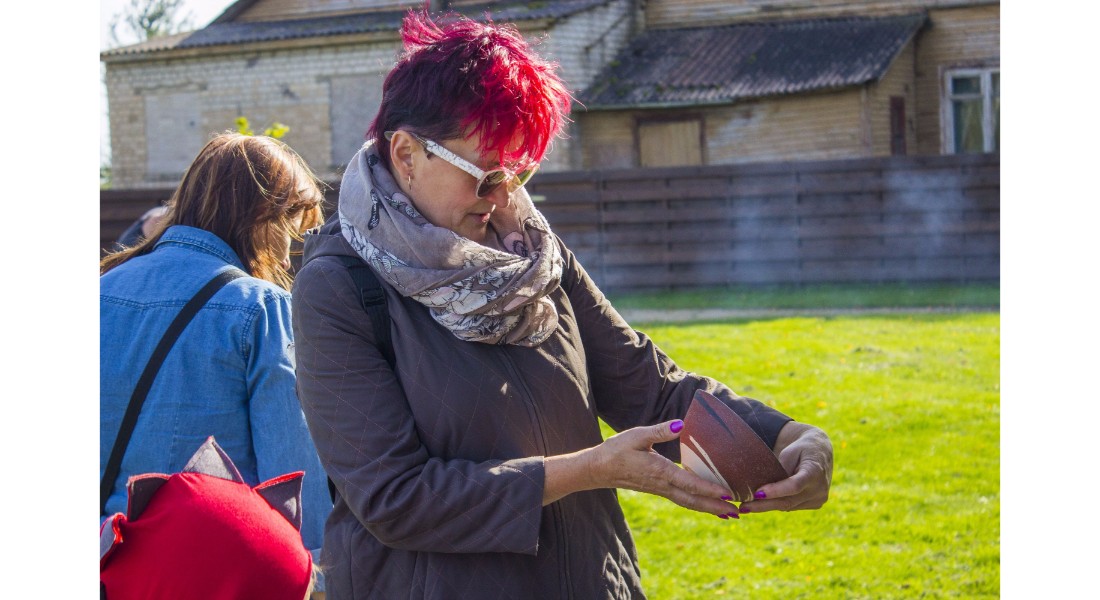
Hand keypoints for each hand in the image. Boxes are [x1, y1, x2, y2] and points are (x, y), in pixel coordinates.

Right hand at [544, 420, 737, 517]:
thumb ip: (659, 431)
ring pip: (689, 502)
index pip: (690, 483)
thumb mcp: (637, 435)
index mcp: (660, 472)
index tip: (728, 495)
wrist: (598, 469)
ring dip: (710, 509)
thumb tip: (681, 425)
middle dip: (716, 507)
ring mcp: (660, 489)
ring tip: (729, 514)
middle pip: (694, 500)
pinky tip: (706, 504)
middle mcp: (663, 485)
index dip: (710, 490)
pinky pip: (682, 499)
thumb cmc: (616, 450)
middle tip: (738, 513)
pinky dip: (698, 504)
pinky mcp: (658, 489)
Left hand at [738, 421, 832, 513]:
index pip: (794, 485)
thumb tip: (762, 490)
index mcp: (815, 471)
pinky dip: (777, 504)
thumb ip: (780, 470)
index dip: (776, 491)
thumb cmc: (800, 449)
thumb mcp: (790, 452)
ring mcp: (819, 498)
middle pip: (788, 500)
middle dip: (764, 505)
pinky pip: (792, 506)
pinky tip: (763, 504)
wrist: (820, 451)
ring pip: (788, 506)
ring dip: (767, 506)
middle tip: (743, 507)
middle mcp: (820, 488)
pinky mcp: (816, 504)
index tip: (757, 494)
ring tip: (747, 506)